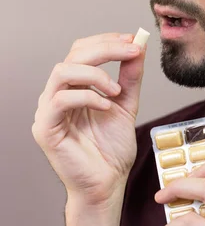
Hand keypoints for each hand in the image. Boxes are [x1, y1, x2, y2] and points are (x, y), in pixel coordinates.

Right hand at [32, 32, 146, 205]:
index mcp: (73, 87)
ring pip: (62, 71)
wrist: (107, 185)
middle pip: (73, 55)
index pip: (81, 51)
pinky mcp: (45, 128)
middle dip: (105, 49)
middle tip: (131, 51)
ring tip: (116, 90)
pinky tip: (106, 105)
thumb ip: (130, 78)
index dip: (106, 41)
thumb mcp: (126, 105)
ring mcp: (47, 111)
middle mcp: (56, 95)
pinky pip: (61, 100)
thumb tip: (137, 48)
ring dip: (95, 73)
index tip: (133, 40)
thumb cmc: (111, 150)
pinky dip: (87, 96)